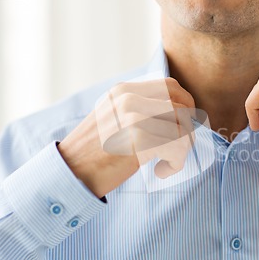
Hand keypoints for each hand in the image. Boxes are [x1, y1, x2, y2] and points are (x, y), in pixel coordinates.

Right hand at [58, 78, 195, 197]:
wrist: (69, 173)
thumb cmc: (92, 152)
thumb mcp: (111, 118)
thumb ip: (138, 109)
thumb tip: (177, 113)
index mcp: (124, 91)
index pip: (170, 86)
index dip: (186, 104)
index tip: (187, 123)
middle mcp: (129, 98)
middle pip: (181, 105)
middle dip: (189, 128)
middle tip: (180, 147)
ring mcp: (134, 116)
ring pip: (183, 128)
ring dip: (182, 150)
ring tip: (166, 163)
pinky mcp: (140, 138)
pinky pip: (177, 148)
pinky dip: (175, 163)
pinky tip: (161, 171)